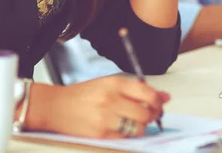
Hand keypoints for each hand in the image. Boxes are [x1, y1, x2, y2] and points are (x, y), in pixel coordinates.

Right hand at [37, 76, 169, 137]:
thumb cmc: (84, 94)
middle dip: (153, 116)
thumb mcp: (110, 84)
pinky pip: (124, 137)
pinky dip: (127, 134)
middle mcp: (111, 100)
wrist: (56, 106)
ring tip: (134, 121)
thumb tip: (165, 97)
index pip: (148, 93)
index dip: (158, 101)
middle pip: (146, 113)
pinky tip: (120, 127)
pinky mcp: (100, 134)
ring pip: (138, 128)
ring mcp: (105, 118)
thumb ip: (138, 90)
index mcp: (116, 83)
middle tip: (151, 115)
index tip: (160, 104)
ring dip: (141, 127)